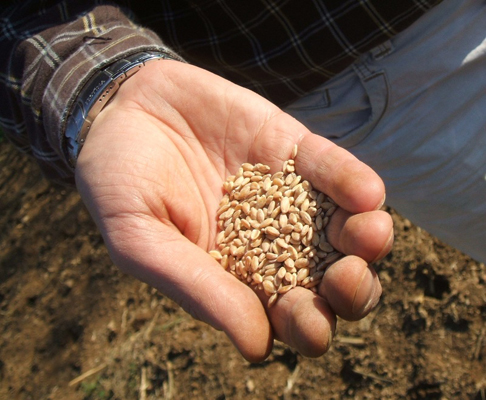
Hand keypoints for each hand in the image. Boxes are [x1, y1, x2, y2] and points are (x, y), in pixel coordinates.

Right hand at [75, 60, 392, 361]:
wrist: (124, 108)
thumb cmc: (120, 182)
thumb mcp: (141, 239)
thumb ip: (195, 287)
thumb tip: (258, 347)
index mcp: (235, 276)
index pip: (287, 316)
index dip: (306, 326)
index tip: (304, 321)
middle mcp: (272, 242)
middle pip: (332, 282)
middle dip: (352, 290)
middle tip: (347, 280)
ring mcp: (289, 195)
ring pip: (347, 229)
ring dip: (368, 239)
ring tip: (370, 234)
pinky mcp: (295, 149)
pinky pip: (334, 169)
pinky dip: (351, 181)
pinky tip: (364, 193)